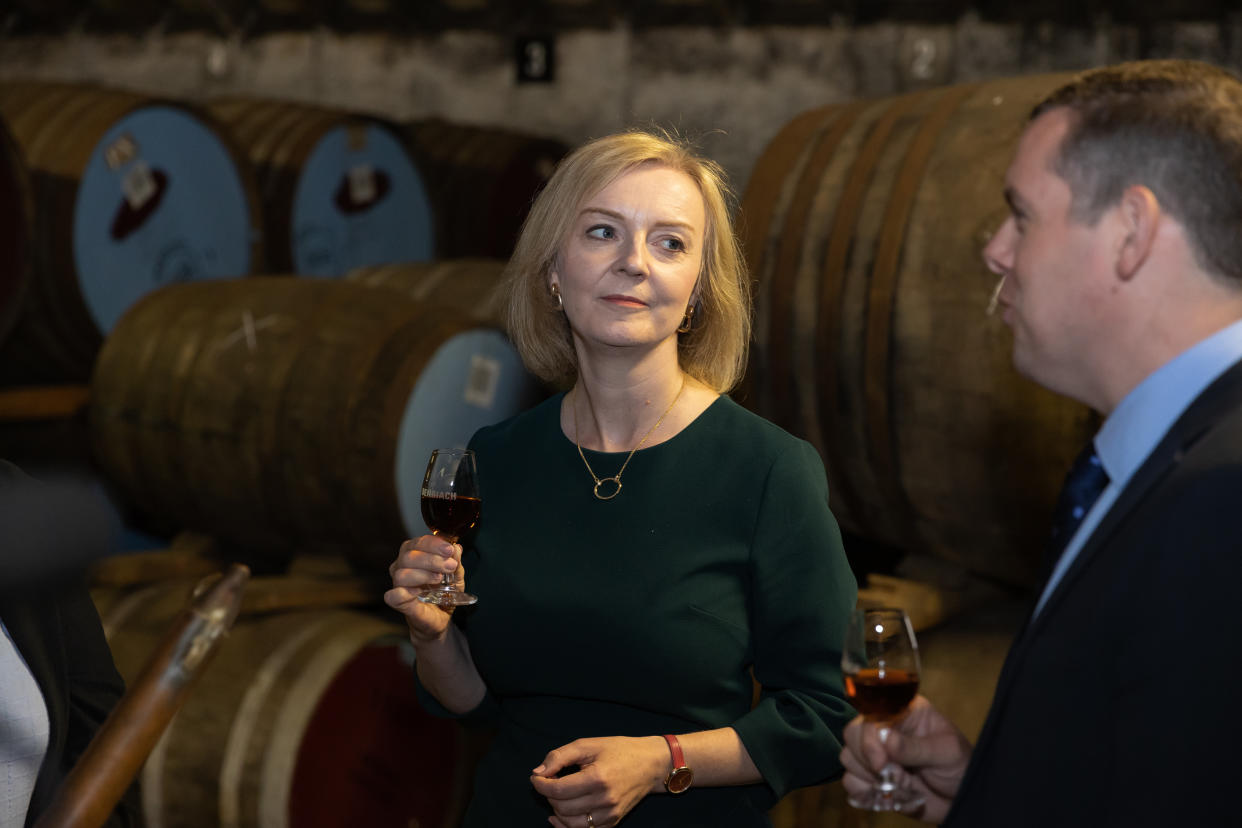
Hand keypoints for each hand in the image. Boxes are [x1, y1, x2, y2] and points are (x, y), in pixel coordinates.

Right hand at [384, 535, 464, 642]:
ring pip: (402, 574)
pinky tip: (419, 592)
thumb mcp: (456, 575)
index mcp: (415, 555)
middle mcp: (402, 567)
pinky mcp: (398, 603)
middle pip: (408, 556)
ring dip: (423, 574)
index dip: (434, 544)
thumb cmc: (445, 593)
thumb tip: (456, 548)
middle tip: (449, 566)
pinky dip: (405, 592)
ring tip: (439, 579)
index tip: (449, 549)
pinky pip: (393, 596)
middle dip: (431, 559)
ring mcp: (398, 585)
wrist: (441, 617)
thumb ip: (456, 561)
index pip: (418, 543)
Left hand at [530, 736, 666, 827]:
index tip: (536, 777)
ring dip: (556, 811)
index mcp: (597, 778)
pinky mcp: (612, 823)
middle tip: (549, 783)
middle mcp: (604, 800)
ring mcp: (609, 815)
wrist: (651, 765)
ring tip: (557, 797)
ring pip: (570, 823)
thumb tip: (537, 772)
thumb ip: (560, 756)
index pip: (558, 790)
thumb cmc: (619, 750)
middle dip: (548, 796)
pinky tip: (560, 816)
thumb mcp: (588, 745)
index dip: (540, 785)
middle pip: (561, 808)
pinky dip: (568, 826)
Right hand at [839, 695, 972, 823]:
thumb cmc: (961, 767)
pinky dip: (864, 792)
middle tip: (894, 777)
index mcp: (903, 712)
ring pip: (848, 758)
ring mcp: (876, 753)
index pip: (872, 715)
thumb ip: (916, 747)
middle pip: (853, 734)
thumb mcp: (946, 752)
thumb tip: (885, 739)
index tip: (881, 763)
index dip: (869, 738)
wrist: (963, 798)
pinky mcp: (872, 777)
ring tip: (900, 785)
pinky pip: (850, 781)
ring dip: (870, 778)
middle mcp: (885, 729)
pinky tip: (885, 795)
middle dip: (868, 760)